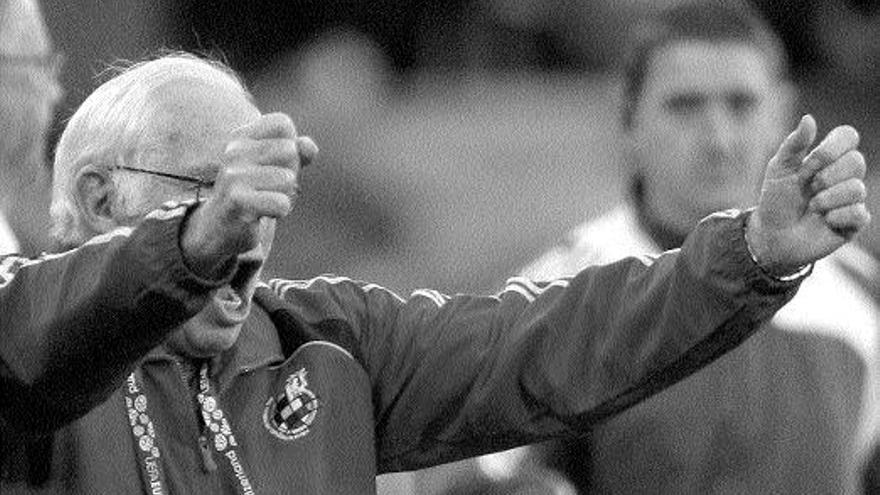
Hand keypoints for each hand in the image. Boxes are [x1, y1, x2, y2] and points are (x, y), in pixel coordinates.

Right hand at [181, 112, 317, 277]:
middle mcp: (234, 151)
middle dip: (289, 174)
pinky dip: (279, 211)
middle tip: (268, 188)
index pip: (282, 123)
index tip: (273, 164)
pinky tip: (260, 214)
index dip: (291, 145)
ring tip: (263, 201)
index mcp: (241, 137)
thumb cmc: (253, 193)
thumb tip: (309, 147)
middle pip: (290, 150)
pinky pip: (281, 203)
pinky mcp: (237, 200)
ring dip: (284, 195)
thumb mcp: (275, 167)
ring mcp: (233, 175)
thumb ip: (297, 152)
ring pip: (288, 179)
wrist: (218, 228)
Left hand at [747, 115, 869, 275]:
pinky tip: (824, 221)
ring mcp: (850, 198)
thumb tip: (809, 118)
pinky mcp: (854, 222)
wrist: (771, 235)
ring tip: (812, 207)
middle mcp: (844, 175)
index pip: (848, 136)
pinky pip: (859, 213)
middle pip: (856, 161)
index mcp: (828, 158)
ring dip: (826, 199)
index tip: (810, 163)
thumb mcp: (779, 169)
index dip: (832, 147)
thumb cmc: (775, 200)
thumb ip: (794, 144)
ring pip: (857, 189)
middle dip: (825, 177)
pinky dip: (835, 216)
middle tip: (809, 188)